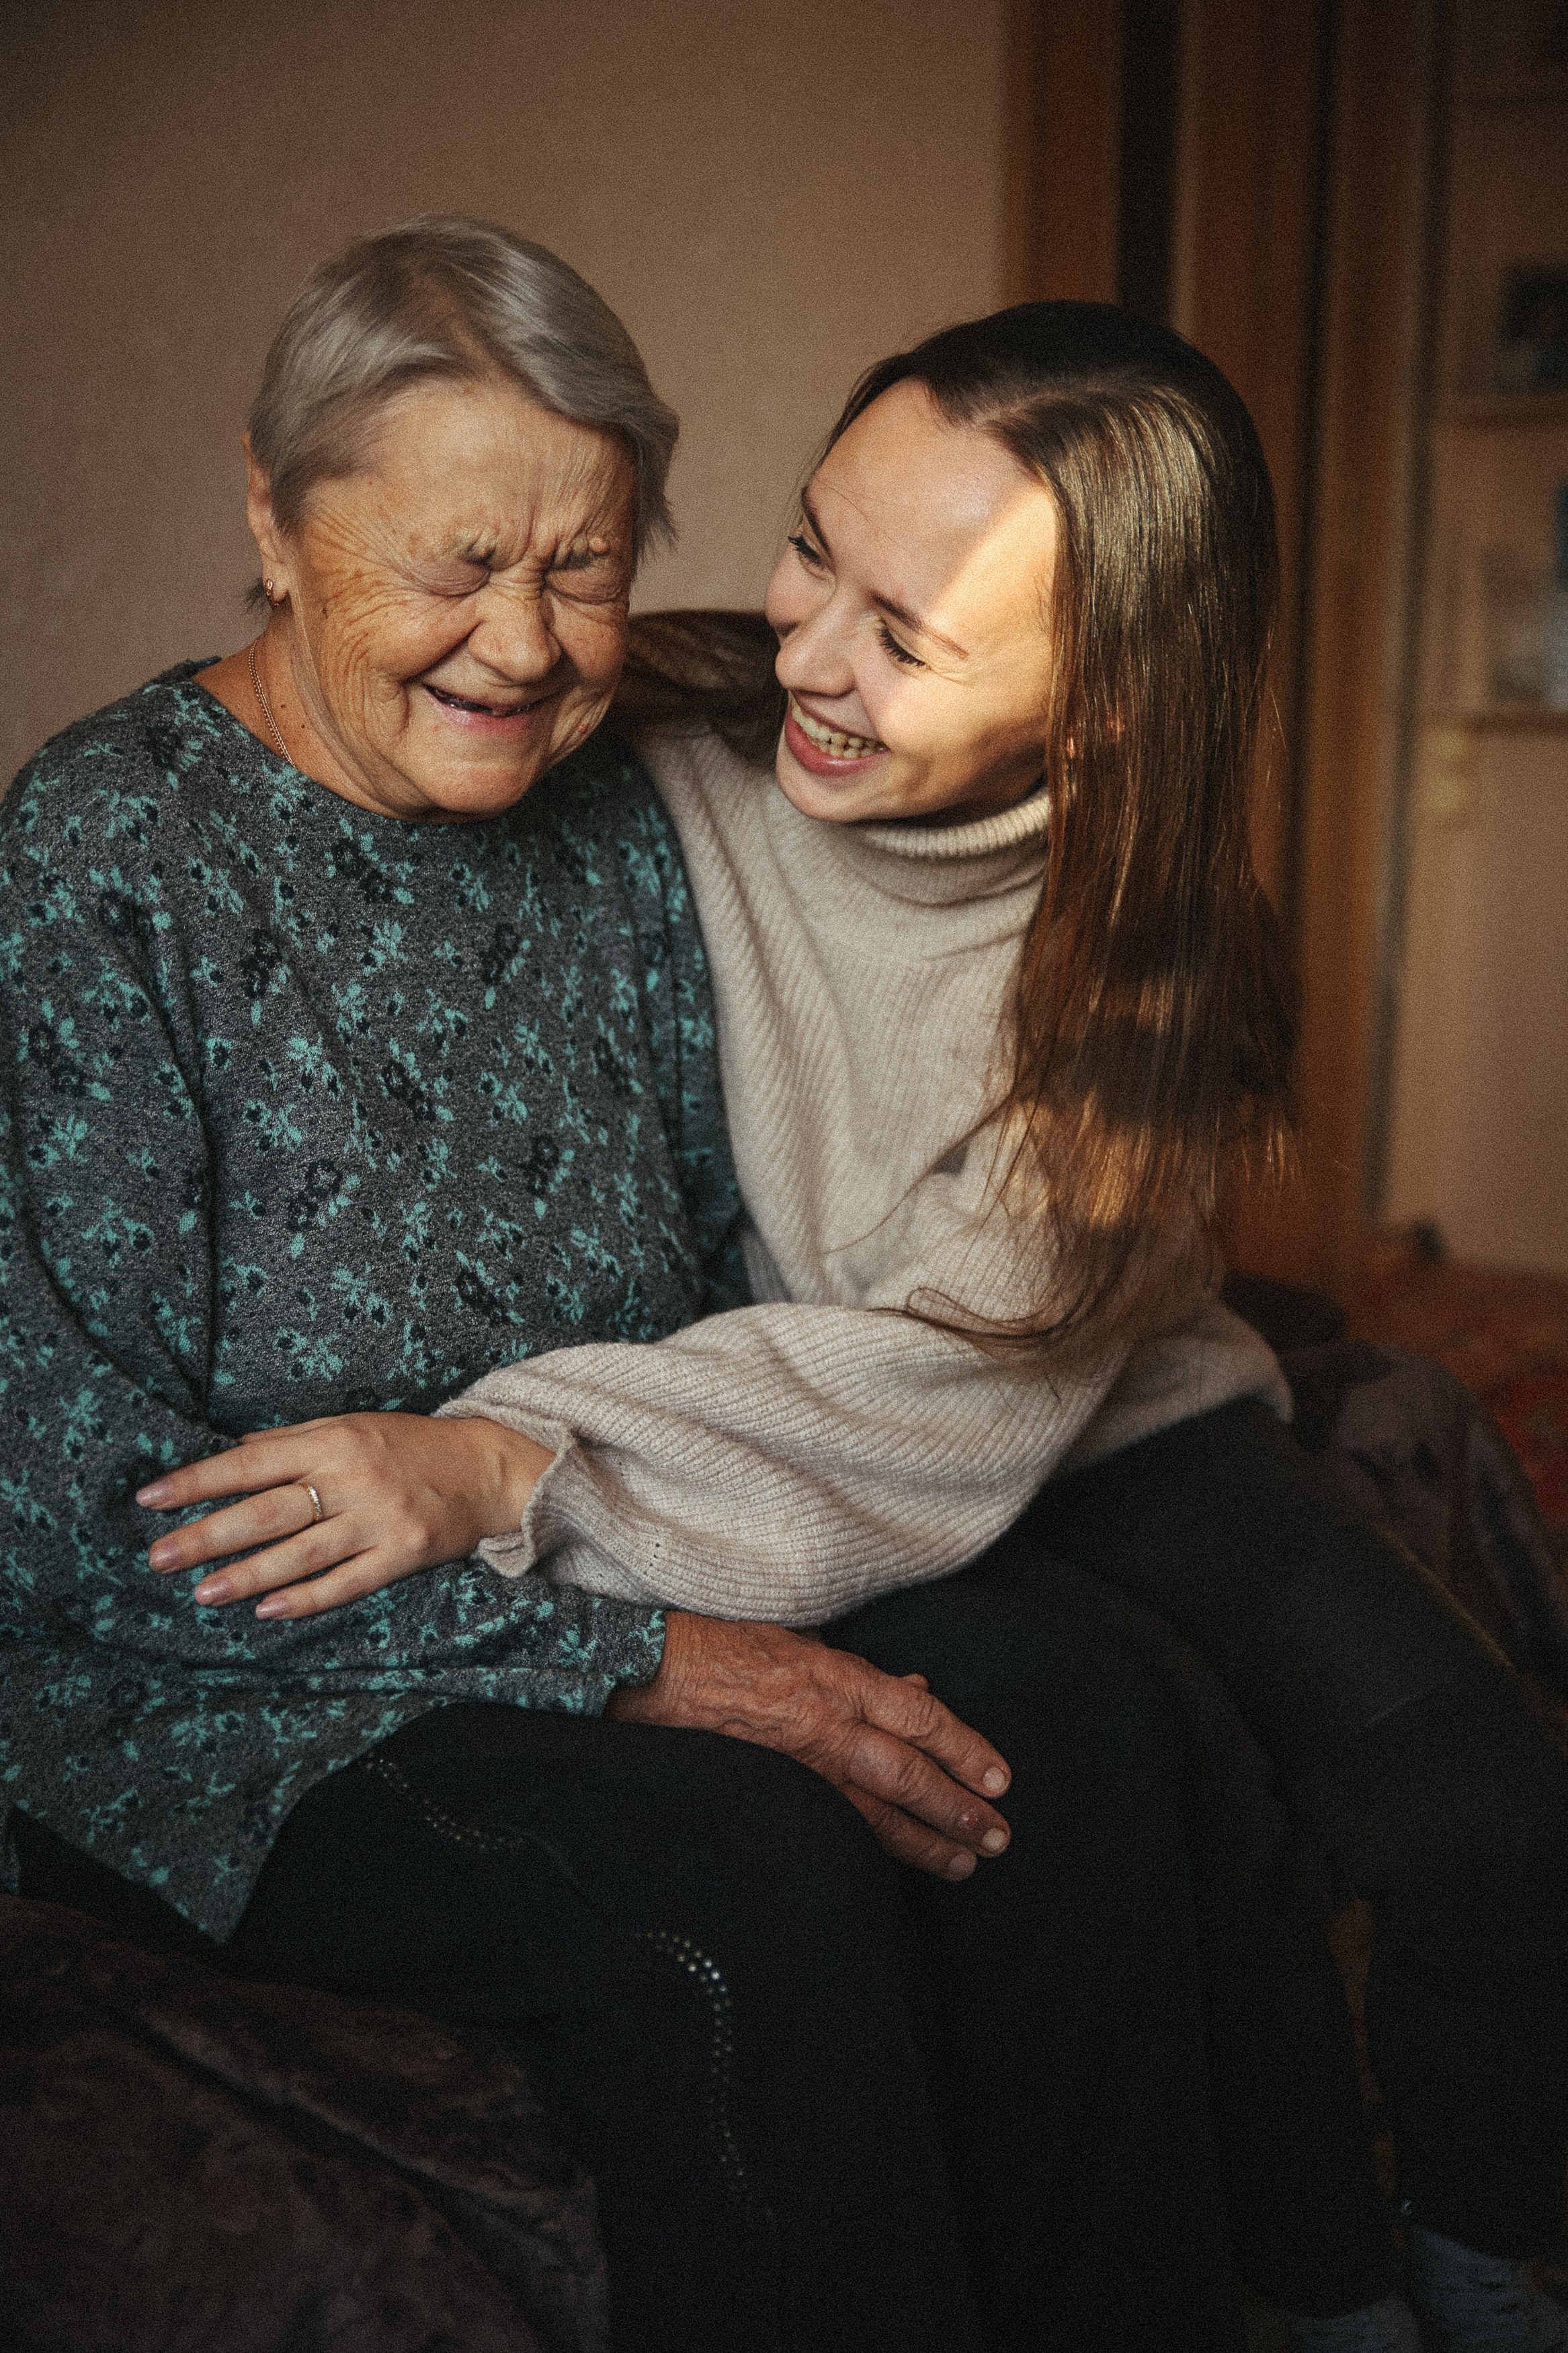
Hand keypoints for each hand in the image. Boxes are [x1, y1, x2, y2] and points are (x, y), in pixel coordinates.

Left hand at [136, 1413, 552, 1619]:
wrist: (488, 1468)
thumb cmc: (412, 1445)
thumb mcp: (354, 1425)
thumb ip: (293, 1439)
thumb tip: (232, 1454)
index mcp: (335, 1439)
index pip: (252, 1462)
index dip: (199, 1480)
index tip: (152, 1497)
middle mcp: (354, 1477)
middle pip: (269, 1510)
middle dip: (209, 1534)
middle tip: (159, 1557)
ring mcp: (379, 1518)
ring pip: (301, 1552)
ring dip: (248, 1573)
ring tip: (202, 1592)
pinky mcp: (403, 1554)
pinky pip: (346, 1582)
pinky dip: (306, 1598)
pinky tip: (267, 1610)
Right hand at [609, 1611, 1011, 1880]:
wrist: (661, 1676)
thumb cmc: (736, 1649)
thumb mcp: (810, 1646)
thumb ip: (866, 1674)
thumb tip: (918, 1689)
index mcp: (840, 1679)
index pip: (919, 1717)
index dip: (963, 1748)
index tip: (999, 1777)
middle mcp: (827, 1725)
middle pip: (907, 1774)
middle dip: (956, 1809)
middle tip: (998, 1836)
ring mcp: (801, 1766)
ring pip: (875, 1814)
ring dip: (925, 1843)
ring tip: (964, 1864)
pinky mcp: (779, 1792)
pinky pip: (836, 1825)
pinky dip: (872, 1847)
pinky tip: (898, 1866)